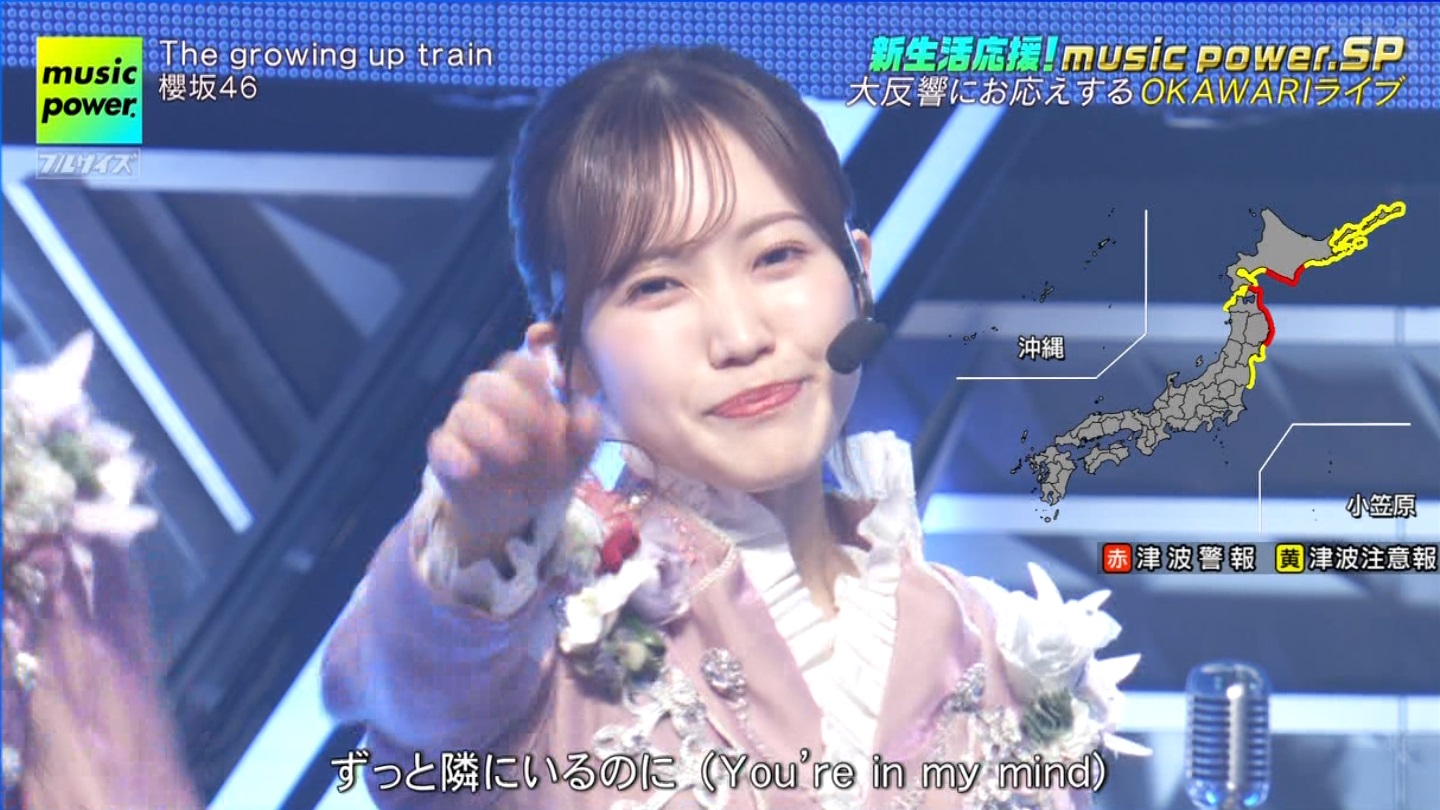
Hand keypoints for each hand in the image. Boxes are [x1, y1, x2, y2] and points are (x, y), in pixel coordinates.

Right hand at [426, 323, 601, 568]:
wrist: (514, 509)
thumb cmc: (545, 468)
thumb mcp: (576, 454)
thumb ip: (586, 430)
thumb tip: (583, 408)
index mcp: (519, 388)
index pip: (519, 364)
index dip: (535, 372)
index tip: (555, 387)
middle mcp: (486, 398)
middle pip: (490, 383)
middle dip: (519, 407)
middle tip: (543, 436)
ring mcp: (462, 423)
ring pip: (466, 412)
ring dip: (493, 435)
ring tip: (516, 459)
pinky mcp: (444, 452)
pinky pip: (441, 444)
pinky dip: (455, 454)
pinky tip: (471, 468)